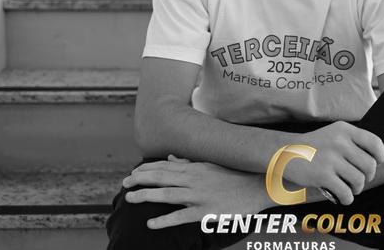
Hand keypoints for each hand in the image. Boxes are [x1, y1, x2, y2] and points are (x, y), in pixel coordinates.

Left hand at [122, 155, 271, 229]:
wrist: (259, 185)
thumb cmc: (237, 174)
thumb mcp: (212, 164)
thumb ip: (191, 161)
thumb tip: (172, 158)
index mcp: (195, 167)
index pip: (164, 166)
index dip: (146, 169)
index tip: (133, 173)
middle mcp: (194, 178)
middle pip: (161, 178)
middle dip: (140, 180)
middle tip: (124, 184)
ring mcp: (199, 195)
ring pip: (166, 195)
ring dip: (146, 196)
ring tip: (130, 199)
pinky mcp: (205, 211)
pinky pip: (181, 217)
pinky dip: (164, 220)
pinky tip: (150, 224)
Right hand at [282, 121, 383, 205]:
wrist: (284, 152)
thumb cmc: (312, 147)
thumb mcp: (332, 134)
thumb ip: (352, 142)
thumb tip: (374, 159)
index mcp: (344, 130)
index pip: (375, 143)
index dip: (380, 156)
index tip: (377, 162)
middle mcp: (339, 142)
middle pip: (369, 166)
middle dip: (367, 176)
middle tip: (358, 179)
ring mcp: (331, 159)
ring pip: (359, 180)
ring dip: (356, 188)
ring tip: (349, 188)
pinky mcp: (323, 175)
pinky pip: (346, 192)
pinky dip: (347, 198)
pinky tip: (342, 196)